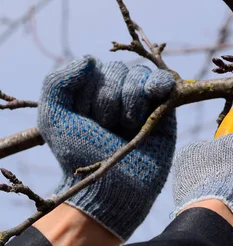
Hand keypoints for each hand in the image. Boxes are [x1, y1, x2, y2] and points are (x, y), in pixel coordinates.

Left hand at [37, 56, 176, 240]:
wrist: (112, 187)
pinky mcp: (166, 110)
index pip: (95, 68)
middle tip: (108, 129)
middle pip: (118, 70)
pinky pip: (164, 81)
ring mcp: (143, 101)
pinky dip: (158, 83)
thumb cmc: (81, 156)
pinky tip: (154, 94)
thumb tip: (90, 59)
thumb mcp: (54, 118)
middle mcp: (118, 93)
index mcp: (92, 92)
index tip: (86, 121)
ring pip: (139, 75)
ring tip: (127, 127)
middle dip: (109, 100)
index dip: (89, 94)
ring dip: (130, 100)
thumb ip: (58, 82)